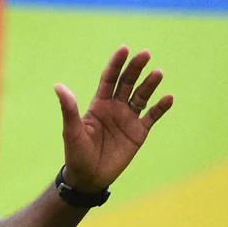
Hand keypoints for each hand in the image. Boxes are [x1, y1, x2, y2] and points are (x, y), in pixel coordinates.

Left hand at [54, 46, 173, 190]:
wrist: (89, 176)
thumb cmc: (76, 153)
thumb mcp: (71, 130)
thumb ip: (69, 108)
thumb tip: (58, 86)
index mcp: (98, 104)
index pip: (109, 79)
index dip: (116, 64)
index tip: (124, 49)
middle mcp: (114, 108)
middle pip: (127, 83)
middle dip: (135, 68)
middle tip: (145, 54)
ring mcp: (128, 119)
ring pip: (141, 96)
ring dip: (150, 85)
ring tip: (158, 73)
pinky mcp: (139, 132)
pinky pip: (152, 116)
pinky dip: (161, 107)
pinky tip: (169, 97)